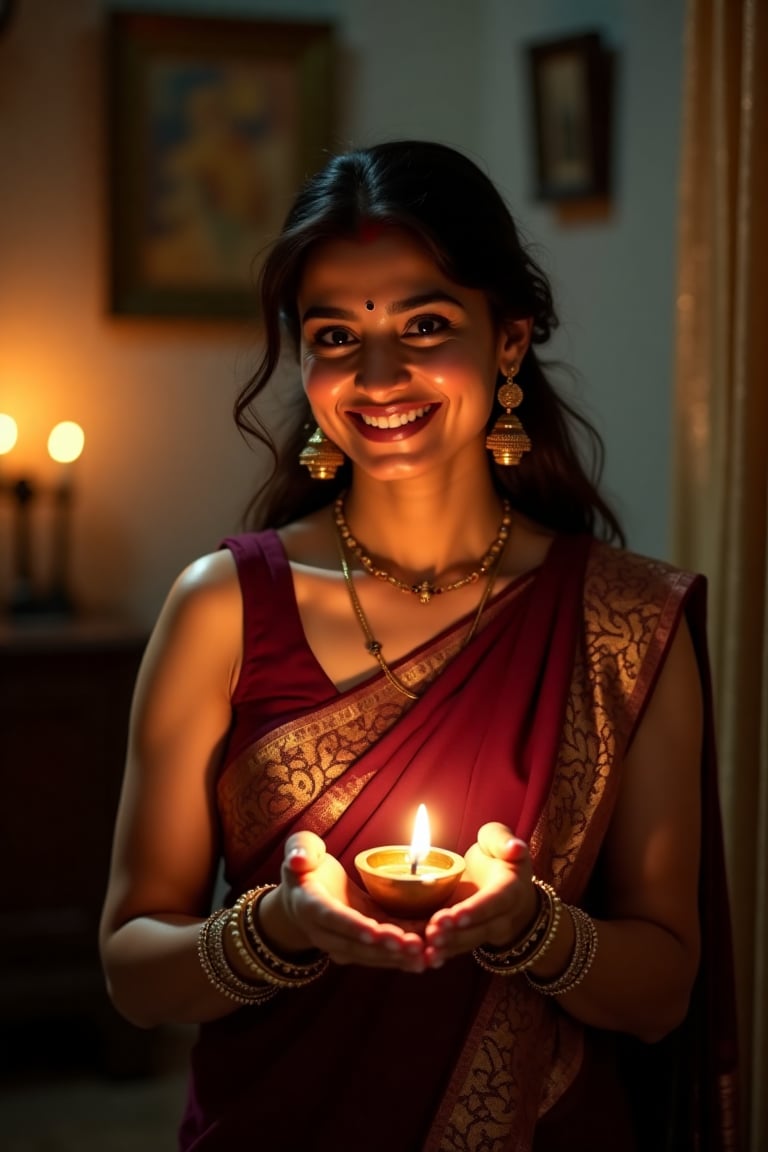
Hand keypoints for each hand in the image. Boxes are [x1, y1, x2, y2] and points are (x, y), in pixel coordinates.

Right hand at [261, 830, 427, 972]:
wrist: (304, 895)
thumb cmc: (306, 866)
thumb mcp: (300, 850)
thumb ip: (300, 850)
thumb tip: (298, 860)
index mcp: (309, 905)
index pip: (331, 917)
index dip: (352, 925)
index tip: (373, 931)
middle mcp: (323, 932)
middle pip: (354, 944)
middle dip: (383, 946)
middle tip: (412, 945)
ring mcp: (340, 943)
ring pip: (368, 954)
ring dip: (396, 956)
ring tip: (424, 954)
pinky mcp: (359, 945)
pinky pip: (379, 952)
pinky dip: (401, 954)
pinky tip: (426, 953)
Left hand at [423, 822, 536, 967]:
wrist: (502, 881)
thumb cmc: (497, 855)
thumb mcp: (498, 839)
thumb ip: (503, 840)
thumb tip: (515, 847)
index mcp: (511, 888)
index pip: (496, 900)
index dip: (478, 909)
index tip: (458, 915)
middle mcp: (503, 915)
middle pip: (483, 928)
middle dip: (458, 933)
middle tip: (433, 932)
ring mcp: (488, 930)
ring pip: (470, 942)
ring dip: (449, 946)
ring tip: (428, 947)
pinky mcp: (471, 936)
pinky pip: (460, 949)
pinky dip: (444, 955)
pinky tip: (427, 959)